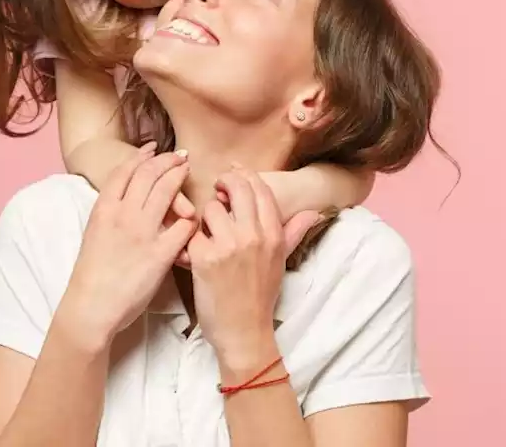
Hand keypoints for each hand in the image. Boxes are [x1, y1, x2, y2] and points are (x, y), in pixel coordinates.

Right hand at [58, 144, 198, 347]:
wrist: (91, 306)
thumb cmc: (91, 275)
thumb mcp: (94, 235)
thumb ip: (111, 215)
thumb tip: (125, 203)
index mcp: (104, 209)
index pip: (125, 171)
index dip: (141, 156)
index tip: (153, 149)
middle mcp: (123, 215)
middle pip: (149, 174)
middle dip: (167, 160)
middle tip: (180, 156)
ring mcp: (142, 233)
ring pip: (167, 191)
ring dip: (180, 177)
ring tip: (188, 171)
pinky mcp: (159, 254)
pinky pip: (183, 226)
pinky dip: (190, 217)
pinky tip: (195, 215)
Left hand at [187, 168, 320, 366]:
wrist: (243, 331)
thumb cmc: (260, 297)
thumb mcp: (281, 262)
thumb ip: (294, 233)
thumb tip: (314, 212)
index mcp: (273, 235)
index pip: (260, 188)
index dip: (245, 175)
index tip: (234, 173)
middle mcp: (253, 236)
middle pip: (237, 187)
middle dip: (224, 183)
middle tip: (219, 191)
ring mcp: (228, 246)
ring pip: (211, 207)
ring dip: (207, 216)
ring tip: (209, 231)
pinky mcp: (203, 258)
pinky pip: (192, 231)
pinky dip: (191, 238)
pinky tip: (194, 249)